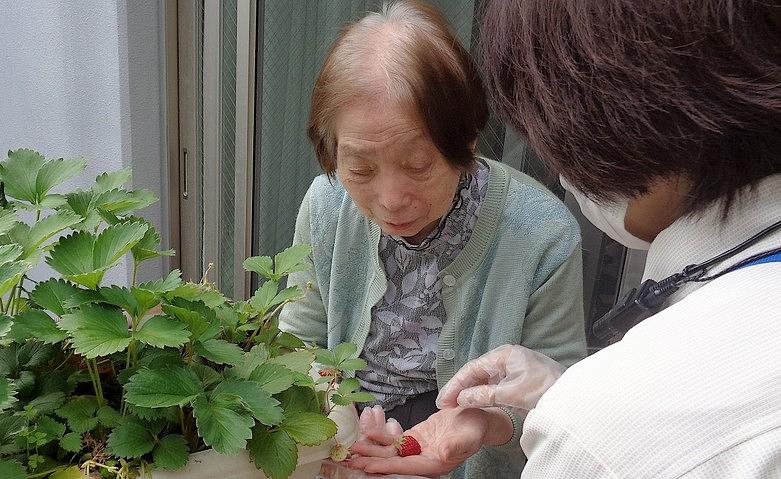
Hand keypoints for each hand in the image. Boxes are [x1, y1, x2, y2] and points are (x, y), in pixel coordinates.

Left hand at [348, 407, 508, 476]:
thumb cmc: (476, 426)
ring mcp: (418, 449)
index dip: (387, 467)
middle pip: (393, 461)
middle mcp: (424, 459)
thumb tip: (443, 454)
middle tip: (351, 460)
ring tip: (352, 448)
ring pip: (391, 451)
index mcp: (436, 464)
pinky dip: (381, 435)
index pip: (407, 467)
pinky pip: (395, 438)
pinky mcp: (415, 438)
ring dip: (372, 449)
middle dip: (372, 460)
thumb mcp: (469, 435)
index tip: (369, 466)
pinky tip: (368, 431)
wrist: (478, 416)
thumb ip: (456, 446)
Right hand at [436, 345, 564, 414]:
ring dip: (471, 392)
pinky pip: (494, 386)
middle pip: (476, 373)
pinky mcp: (518, 381)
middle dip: (460, 388)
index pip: (472, 369)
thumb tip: (461, 398)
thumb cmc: (546, 389)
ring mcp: (513, 369)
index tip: (444, 400)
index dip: (455, 385)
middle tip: (446, 404)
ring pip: (484, 380)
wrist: (573, 397)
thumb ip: (484, 395)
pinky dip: (483, 395)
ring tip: (457, 405)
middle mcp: (506, 358)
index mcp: (503, 355)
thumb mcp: (511, 394)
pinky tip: (476, 403)